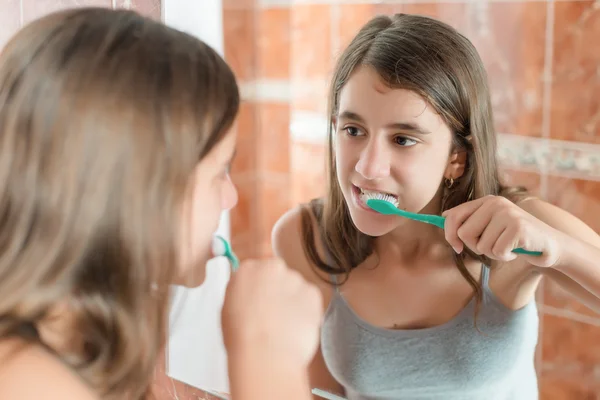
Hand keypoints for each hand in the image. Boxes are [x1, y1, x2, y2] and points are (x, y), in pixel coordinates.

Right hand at [221, 258, 322, 368]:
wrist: (265, 354)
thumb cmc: (242, 337)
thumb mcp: (229, 307)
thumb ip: (243, 292)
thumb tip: (251, 294)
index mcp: (248, 269)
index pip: (257, 269)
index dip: (260, 287)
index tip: (261, 299)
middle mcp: (272, 267)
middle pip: (278, 275)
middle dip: (278, 291)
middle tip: (273, 315)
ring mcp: (295, 279)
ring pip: (296, 288)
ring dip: (293, 303)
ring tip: (284, 327)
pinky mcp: (313, 293)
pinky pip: (310, 300)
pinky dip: (306, 312)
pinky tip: (295, 328)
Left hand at [442, 195, 561, 267]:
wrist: (550, 244)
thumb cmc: (514, 238)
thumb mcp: (490, 226)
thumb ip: (469, 220)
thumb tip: (443, 216)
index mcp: (486, 201)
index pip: (454, 216)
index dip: (450, 234)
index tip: (457, 247)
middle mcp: (496, 203)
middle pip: (464, 234)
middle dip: (476, 246)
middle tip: (493, 245)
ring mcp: (508, 213)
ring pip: (481, 245)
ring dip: (493, 253)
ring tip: (508, 246)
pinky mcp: (518, 227)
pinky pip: (497, 251)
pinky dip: (506, 256)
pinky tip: (516, 250)